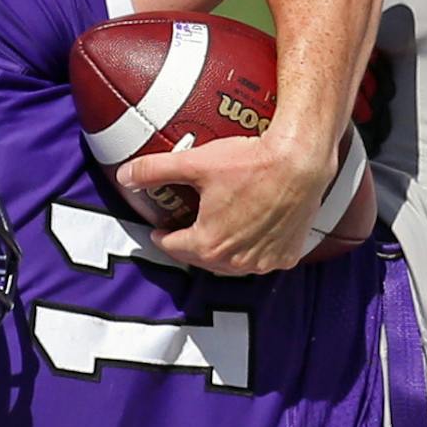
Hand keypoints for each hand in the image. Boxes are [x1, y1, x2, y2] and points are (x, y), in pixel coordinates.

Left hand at [119, 128, 335, 275]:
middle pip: (203, 259)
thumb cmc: (251, 163)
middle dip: (192, 245)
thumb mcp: (195, 162)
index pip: (173, 247)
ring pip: (233, 263)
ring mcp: (264, 261)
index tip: (162, 230)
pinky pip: (263, 259)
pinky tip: (252, 231)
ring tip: (218, 230)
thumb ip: (155, 170)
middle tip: (188, 229)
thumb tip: (125, 174)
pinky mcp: (287, 255)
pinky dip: (255, 249)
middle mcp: (235, 261)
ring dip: (222, 251)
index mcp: (208, 244)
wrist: (300, 162)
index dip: (163, 236)